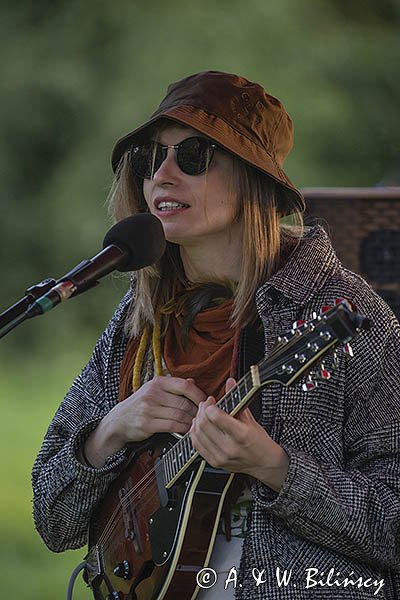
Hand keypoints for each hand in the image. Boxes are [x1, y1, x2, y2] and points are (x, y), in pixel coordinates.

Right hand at [83, 376, 205, 467]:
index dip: (199, 394)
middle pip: (184, 402)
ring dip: (191, 422)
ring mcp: (149, 409)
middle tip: (204, 417)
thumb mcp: (154, 390)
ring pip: (180, 415)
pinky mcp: (147, 424)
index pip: (185, 385)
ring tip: (196, 424)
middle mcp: (153, 393)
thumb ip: (174, 386)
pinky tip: (186, 430)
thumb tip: (193, 381)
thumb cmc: (140, 404)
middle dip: (197, 411)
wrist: (119, 420)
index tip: (206, 401)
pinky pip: (172, 426)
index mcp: (158, 382)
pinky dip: (182, 429)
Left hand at [190, 378, 288, 491]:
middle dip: (202, 410)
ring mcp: (221, 457)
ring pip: (197, 434)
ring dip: (197, 420)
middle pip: (204, 424)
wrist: (264, 462)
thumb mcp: (251, 419)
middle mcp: (229, 447)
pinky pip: (196, 445)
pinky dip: (195, 433)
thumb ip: (238, 399)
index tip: (212, 401)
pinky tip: (199, 427)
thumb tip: (230, 381)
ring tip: (202, 415)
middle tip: (206, 405)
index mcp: (241, 434)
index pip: (216, 417)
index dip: (210, 406)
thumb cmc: (259, 441)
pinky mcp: (214, 462)